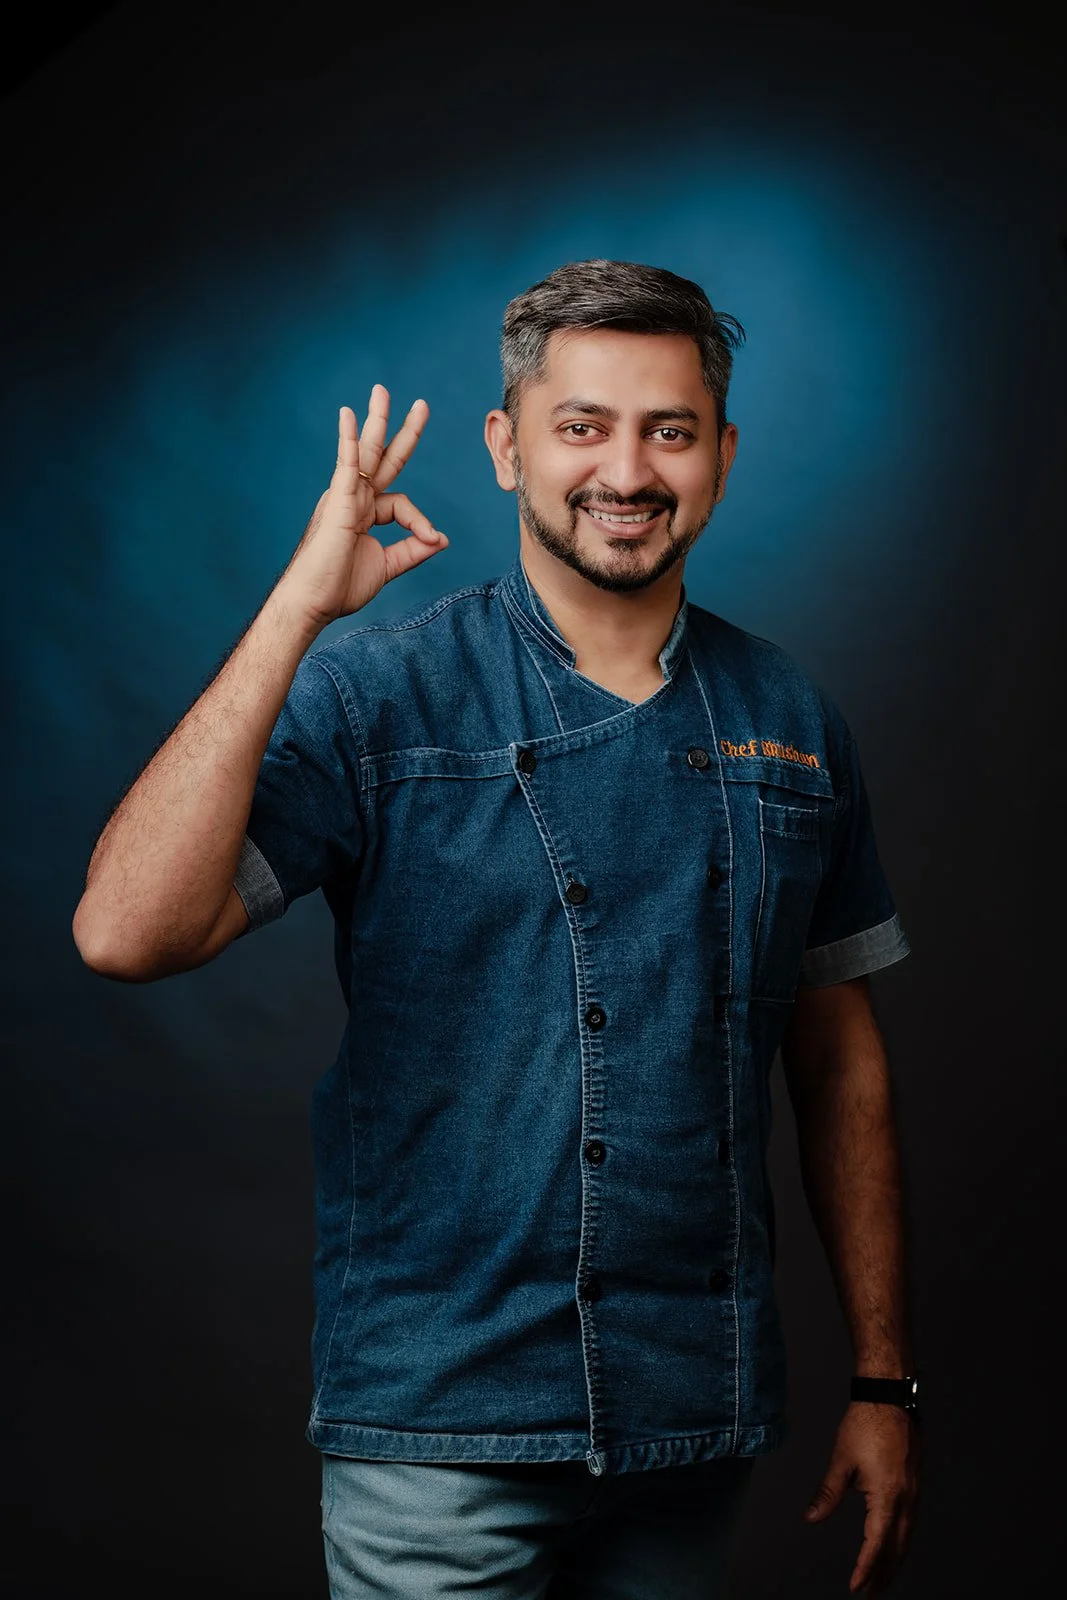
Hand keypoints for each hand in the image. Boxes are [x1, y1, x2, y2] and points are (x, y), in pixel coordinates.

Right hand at [277, 384, 447, 629]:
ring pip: (364, 453)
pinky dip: (347, 440)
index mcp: (364, 514)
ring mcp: (344, 498)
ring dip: (375, 422)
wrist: (312, 603)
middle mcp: (354, 500)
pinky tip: (348, 416)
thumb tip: (442, 538)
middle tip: (420, 404)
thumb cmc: (338, 587)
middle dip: (401, 431)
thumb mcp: (388, 565)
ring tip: (382, 393)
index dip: (421, 521)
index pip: (401, 504)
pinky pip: (344, 465)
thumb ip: (413, 549)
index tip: (433, 539)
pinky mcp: (337, 502)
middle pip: (381, 458)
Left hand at [804, 1403, 921, 1593]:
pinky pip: (910, 1521)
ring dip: (894, 1558)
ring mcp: (914, 1491)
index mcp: (887, 1495)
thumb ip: (828, 1493)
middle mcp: (905, 1498)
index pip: (876, 1543)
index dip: (866, 1567)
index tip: (856, 1586)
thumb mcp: (841, 1460)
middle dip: (883, 1572)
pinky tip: (894, 1543)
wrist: (889, 1396)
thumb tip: (811, 1518)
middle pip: (896, 1546)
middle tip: (870, 1592)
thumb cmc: (865, 1424)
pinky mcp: (915, 1483)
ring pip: (906, 1535)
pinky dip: (901, 1539)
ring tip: (882, 1577)